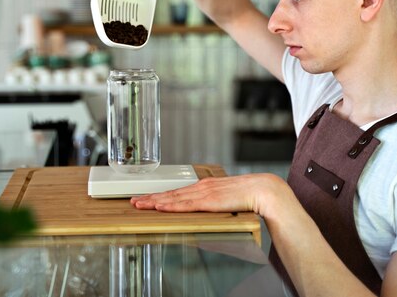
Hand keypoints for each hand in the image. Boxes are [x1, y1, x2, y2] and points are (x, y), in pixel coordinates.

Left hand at [130, 172, 289, 218]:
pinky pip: (186, 204)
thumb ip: (213, 203)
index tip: (145, 198)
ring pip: (174, 197)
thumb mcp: (225, 198)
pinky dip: (171, 205)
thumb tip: (206, 210)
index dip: (160, 195)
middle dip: (150, 197)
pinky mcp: (209, 200)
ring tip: (140, 204)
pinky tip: (160, 206)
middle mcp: (201, 187)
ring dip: (155, 201)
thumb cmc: (247, 195)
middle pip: (170, 193)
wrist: (263, 190)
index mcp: (204, 187)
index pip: (177, 192)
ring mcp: (204, 193)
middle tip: (133, 200)